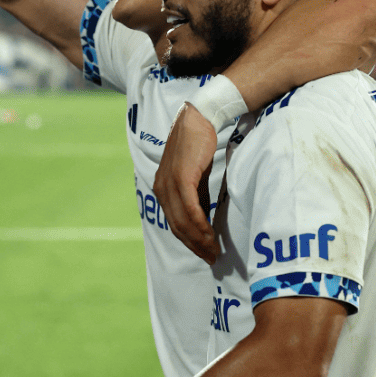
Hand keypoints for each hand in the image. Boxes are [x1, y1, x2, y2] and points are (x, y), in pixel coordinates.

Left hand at [152, 103, 220, 264]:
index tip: (205, 252)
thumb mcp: (195, 174)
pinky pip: (191, 208)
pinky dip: (200, 224)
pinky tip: (209, 233)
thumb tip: (204, 217)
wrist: (200, 119)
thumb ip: (196, 194)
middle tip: (211, 257)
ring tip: (213, 250)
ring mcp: (170, 184)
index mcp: (162, 189)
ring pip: (183, 221)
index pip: (174, 222)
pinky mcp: (182, 178)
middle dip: (195, 245)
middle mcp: (162, 188)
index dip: (189, 241)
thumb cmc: (199, 144)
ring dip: (199, 239)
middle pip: (177, 227)